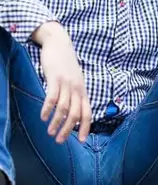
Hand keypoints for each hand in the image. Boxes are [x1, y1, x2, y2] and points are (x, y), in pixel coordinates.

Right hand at [32, 22, 91, 143]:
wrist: (60, 43)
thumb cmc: (66, 64)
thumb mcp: (75, 79)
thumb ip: (75, 94)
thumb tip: (73, 111)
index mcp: (82, 90)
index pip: (87, 112)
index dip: (85, 127)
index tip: (80, 141)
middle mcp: (77, 89)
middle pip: (75, 114)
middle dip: (68, 130)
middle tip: (59, 141)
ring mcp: (66, 84)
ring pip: (63, 108)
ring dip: (56, 122)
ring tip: (50, 132)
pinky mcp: (55, 79)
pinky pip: (52, 97)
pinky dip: (47, 109)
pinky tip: (42, 117)